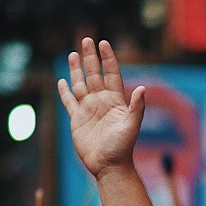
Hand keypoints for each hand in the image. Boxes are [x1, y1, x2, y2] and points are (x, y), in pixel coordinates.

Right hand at [57, 38, 145, 178]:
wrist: (109, 166)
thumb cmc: (122, 147)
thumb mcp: (132, 126)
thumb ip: (136, 107)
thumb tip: (142, 88)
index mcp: (115, 101)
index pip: (111, 74)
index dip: (108, 59)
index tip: (104, 43)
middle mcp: (101, 102)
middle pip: (94, 74)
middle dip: (90, 58)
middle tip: (86, 40)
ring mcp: (89, 109)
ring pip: (81, 84)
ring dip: (76, 70)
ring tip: (73, 54)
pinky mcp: (77, 119)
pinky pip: (69, 102)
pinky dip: (65, 92)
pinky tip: (62, 81)